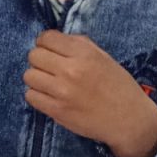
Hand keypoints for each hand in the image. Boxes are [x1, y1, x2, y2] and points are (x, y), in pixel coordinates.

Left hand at [24, 31, 156, 156]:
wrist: (128, 118)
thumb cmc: (117, 86)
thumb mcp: (103, 57)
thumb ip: (78, 45)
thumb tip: (54, 40)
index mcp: (84, 53)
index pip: (46, 38)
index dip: (44, 43)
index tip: (50, 50)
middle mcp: (71, 69)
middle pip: (34, 56)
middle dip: (40, 60)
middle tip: (50, 68)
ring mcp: (62, 91)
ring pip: (29, 76)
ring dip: (36, 78)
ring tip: (49, 83)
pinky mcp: (56, 110)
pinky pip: (30, 96)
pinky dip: (36, 95)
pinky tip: (49, 96)